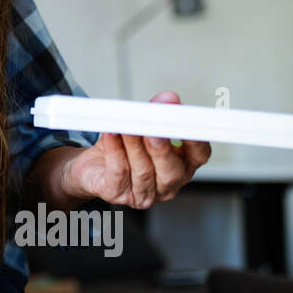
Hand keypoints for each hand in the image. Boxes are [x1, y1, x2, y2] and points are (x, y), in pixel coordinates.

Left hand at [63, 90, 210, 208]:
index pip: (199, 155)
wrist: (93, 167)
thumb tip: (167, 99)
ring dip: (134, 145)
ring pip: (142, 171)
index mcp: (183, 165)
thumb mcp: (142, 128)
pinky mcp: (118, 193)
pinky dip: (114, 150)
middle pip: (171, 170)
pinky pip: (118, 172)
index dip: (196, 140)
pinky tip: (111, 134)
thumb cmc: (124, 148)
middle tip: (153, 129)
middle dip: (162, 148)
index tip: (187, 122)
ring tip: (127, 126)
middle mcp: (167, 183)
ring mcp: (144, 193)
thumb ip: (156, 113)